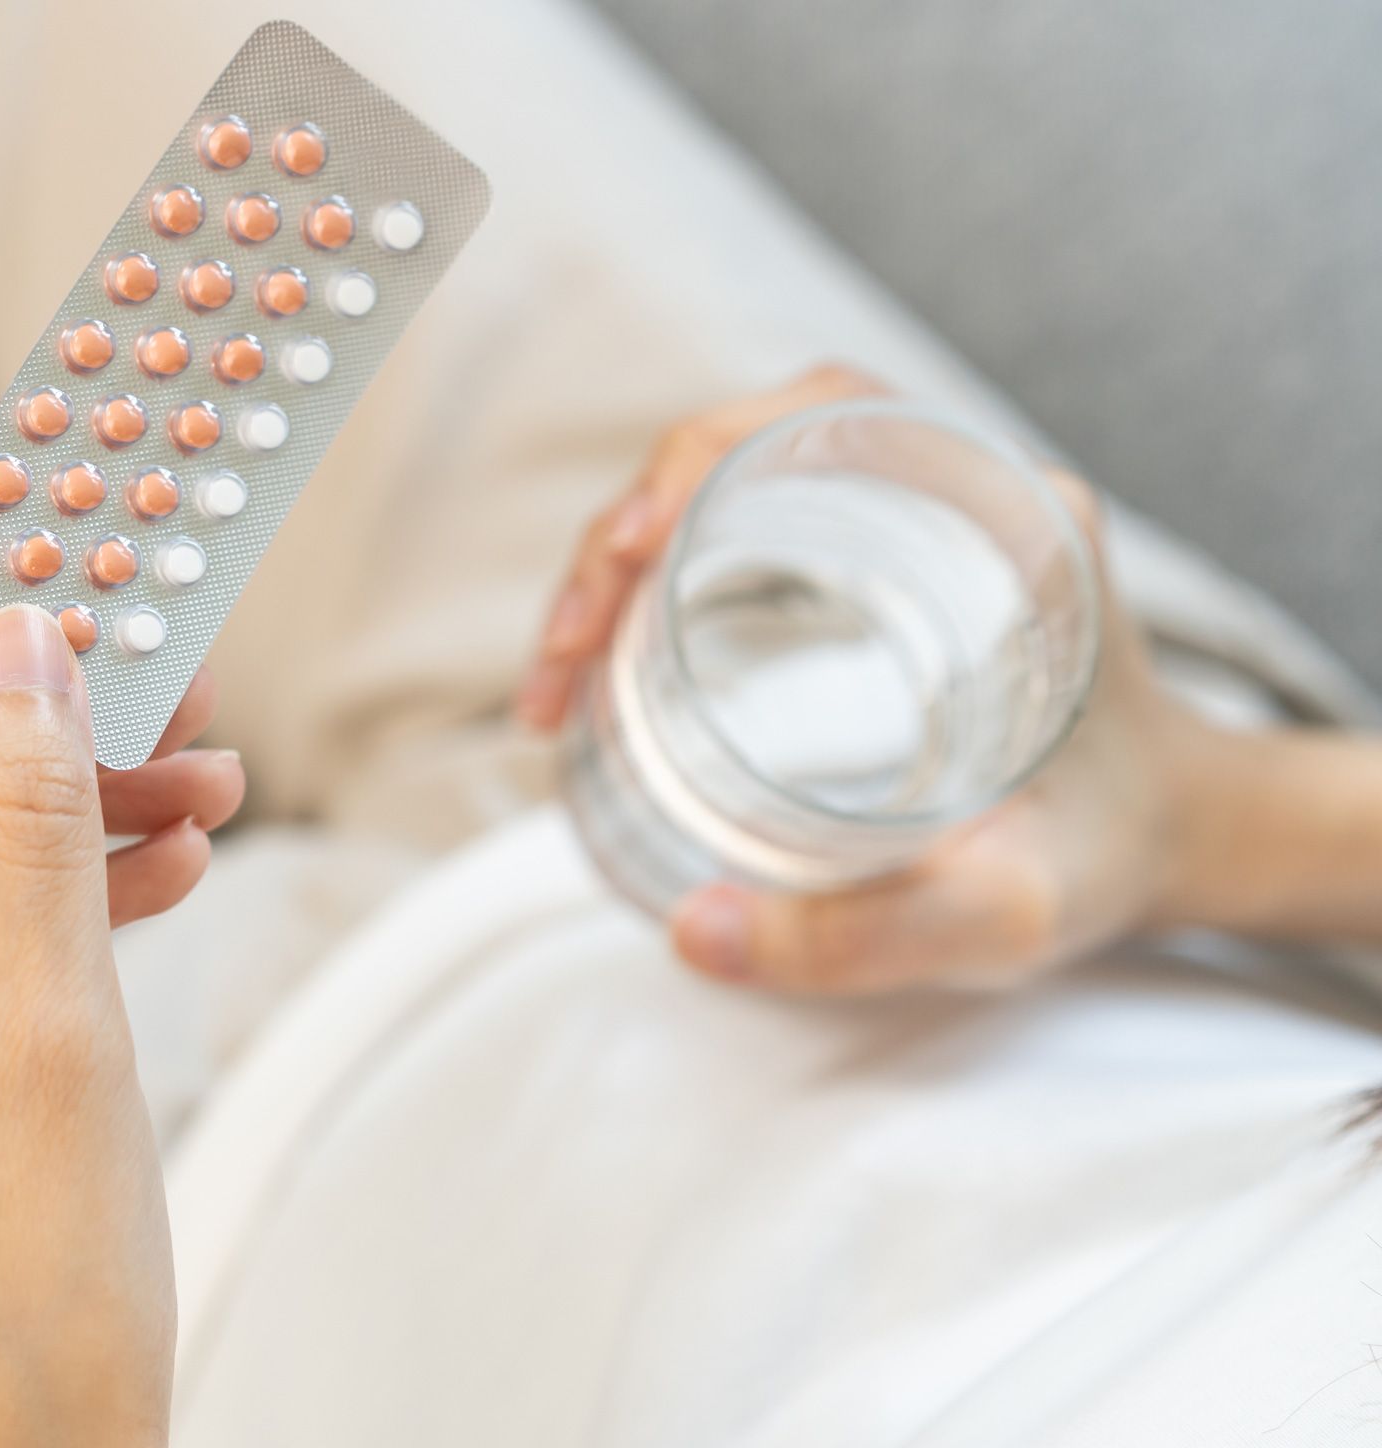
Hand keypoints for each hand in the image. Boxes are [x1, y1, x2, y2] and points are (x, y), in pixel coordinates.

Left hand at [0, 605, 243, 1445]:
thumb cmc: (22, 1329)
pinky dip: (51, 909)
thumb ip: (36, 826)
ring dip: (60, 827)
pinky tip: (161, 871)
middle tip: (160, 697)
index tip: (34, 612)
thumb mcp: (53, 1041)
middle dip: (27, 754)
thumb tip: (31, 659)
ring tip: (197, 786)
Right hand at [519, 364, 1208, 993]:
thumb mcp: (1005, 912)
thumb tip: (692, 931)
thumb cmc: (1106, 860)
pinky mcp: (867, 560)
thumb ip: (866, 938)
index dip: (695, 461)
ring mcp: (903, 517)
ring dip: (621, 555)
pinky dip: (651, 582)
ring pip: (723, 483)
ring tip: (562, 665)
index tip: (624, 557)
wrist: (1175, 835)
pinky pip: (738, 529)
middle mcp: (953, 490)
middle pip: (745, 441)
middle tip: (563, 650)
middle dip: (624, 528)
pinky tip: (604, 658)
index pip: (824, 413)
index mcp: (1007, 519)